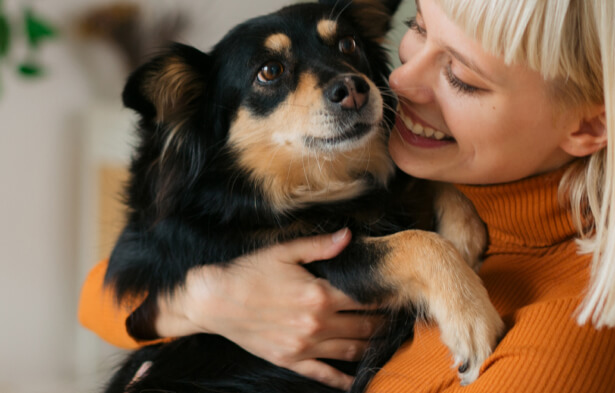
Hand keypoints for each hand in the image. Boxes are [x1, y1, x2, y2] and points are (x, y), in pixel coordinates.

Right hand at [153, 229, 384, 389]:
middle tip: (400, 320)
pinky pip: (324, 374)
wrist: (213, 300)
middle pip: (365, 327)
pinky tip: (357, 379)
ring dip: (373, 347)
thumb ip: (320, 247)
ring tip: (386, 342)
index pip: (367, 298)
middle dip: (385, 323)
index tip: (401, 295)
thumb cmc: (247, 273)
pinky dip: (344, 379)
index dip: (387, 297)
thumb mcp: (283, 253)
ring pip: (352, 350)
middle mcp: (317, 324)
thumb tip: (349, 236)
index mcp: (319, 294)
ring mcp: (304, 346)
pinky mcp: (291, 360)